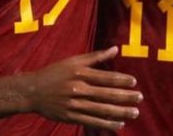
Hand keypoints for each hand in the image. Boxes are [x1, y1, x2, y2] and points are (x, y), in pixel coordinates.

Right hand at [25, 46, 141, 130]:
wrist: (32, 91)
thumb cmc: (54, 73)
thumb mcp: (73, 61)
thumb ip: (95, 57)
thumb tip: (115, 49)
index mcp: (79, 73)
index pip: (105, 77)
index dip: (121, 80)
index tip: (134, 82)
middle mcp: (78, 89)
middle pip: (106, 94)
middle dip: (125, 97)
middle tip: (140, 98)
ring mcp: (74, 104)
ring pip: (101, 109)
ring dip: (120, 112)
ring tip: (134, 112)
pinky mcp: (70, 117)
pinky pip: (91, 121)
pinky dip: (106, 124)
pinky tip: (119, 124)